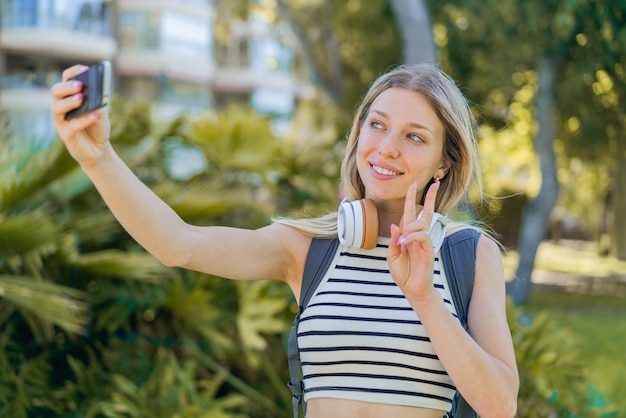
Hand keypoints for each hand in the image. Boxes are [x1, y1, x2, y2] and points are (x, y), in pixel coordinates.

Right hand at [51, 65, 110, 166]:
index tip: (85, 68)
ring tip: (81, 98)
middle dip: (67, 86)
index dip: (73, 72)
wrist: (99, 149)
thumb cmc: (97, 126)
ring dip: (69, 101)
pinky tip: (93, 115)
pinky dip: (82, 120)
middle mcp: (61, 106)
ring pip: (57, 107)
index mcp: (69, 97)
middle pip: (56, 91)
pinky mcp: (65, 134)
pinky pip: (70, 126)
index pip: (65, 79)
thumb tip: (97, 91)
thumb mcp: (101, 111)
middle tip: (80, 84)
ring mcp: (61, 120)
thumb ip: (98, 100)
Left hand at [388, 180, 439, 301]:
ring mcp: (425, 242)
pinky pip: (422, 235)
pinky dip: (411, 237)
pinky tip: (404, 244)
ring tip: (401, 243)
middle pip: (427, 212)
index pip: (412, 213)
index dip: (413, 199)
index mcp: (409, 235)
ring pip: (421, 222)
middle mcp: (419, 236)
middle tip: (436, 183)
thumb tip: (396, 224)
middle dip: (430, 197)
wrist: (412, 289)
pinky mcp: (429, 249)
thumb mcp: (392, 255)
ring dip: (409, 228)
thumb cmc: (403, 273)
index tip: (414, 185)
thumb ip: (394, 239)